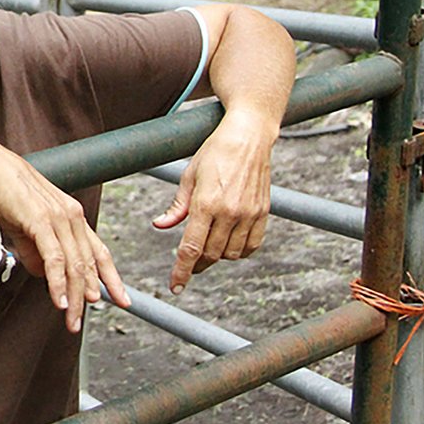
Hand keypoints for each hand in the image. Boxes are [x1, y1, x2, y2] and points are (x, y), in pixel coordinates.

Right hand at [0, 137, 129, 332]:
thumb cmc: (5, 192)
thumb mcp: (26, 226)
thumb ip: (37, 251)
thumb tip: (44, 275)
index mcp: (72, 215)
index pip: (99, 252)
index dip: (111, 278)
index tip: (121, 299)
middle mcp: (72, 215)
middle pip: (88, 264)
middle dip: (88, 297)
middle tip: (82, 322)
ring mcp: (59, 218)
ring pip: (74, 266)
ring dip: (74, 297)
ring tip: (71, 319)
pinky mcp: (41, 222)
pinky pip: (55, 259)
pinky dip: (58, 283)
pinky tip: (59, 300)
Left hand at [151, 111, 274, 293]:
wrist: (248, 137)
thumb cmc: (214, 153)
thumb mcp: (188, 177)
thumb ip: (176, 207)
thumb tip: (160, 226)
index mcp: (206, 204)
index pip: (190, 248)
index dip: (181, 271)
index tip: (175, 287)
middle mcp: (229, 212)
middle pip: (210, 254)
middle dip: (197, 264)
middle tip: (189, 264)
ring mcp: (249, 213)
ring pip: (231, 254)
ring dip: (218, 257)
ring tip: (209, 248)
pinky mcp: (263, 212)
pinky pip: (252, 246)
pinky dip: (240, 252)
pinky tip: (230, 246)